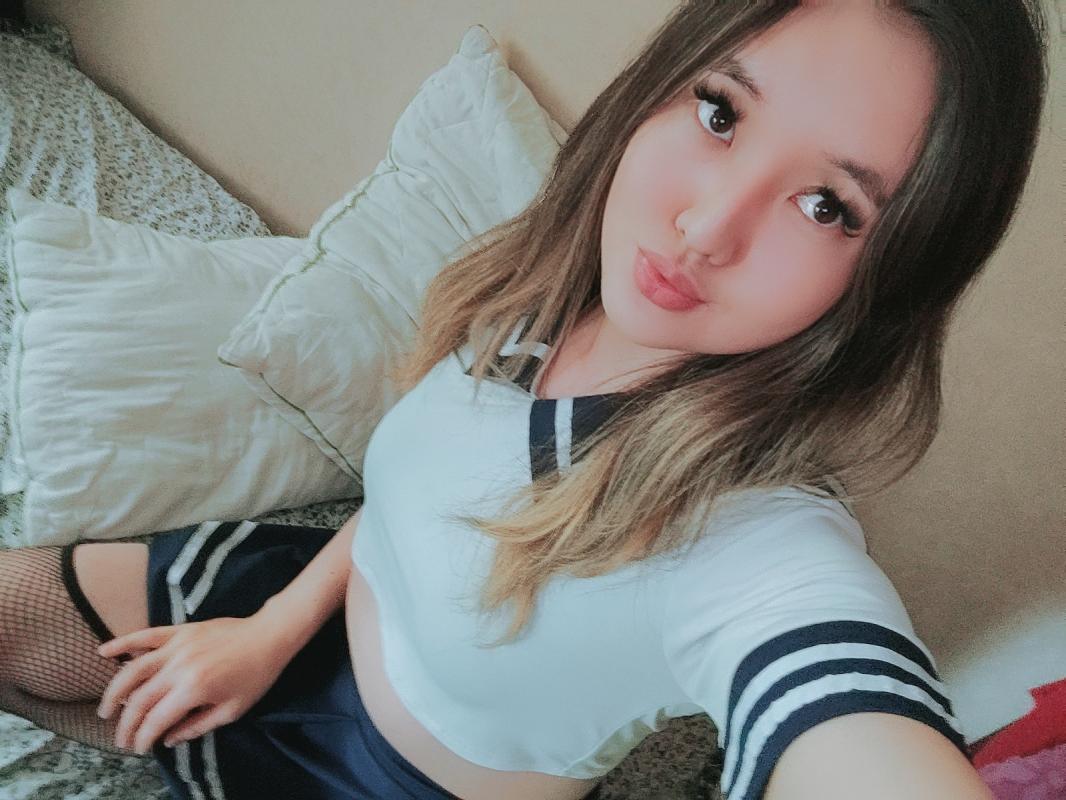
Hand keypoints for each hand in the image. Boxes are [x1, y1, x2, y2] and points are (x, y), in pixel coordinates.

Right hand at [96, 614, 291, 754]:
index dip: (143, 738)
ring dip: (114, 691)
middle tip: (120, 739)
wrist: (269, 635)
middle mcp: (178, 667)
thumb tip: (168, 740)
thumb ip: (197, 726)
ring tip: (105, 710)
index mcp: (193, 690)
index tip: (139, 749)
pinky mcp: (180, 631)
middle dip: (126, 724)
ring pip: (133, 670)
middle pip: (140, 700)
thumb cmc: (255, 676)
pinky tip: (103, 652)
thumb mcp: (232, 710)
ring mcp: (176, 646)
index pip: (155, 720)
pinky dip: (123, 642)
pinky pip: (145, 635)